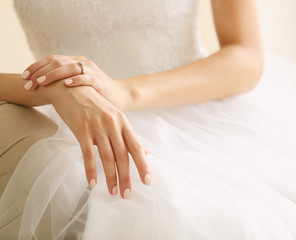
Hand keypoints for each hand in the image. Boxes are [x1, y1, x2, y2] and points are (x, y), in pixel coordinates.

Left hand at [21, 55, 131, 110]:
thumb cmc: (96, 92)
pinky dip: (76, 80)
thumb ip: (62, 81)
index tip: (23, 77)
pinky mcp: (100, 81)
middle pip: (57, 62)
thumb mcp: (76, 84)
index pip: (51, 59)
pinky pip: (87, 78)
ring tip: (41, 83)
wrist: (120, 95)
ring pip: (69, 68)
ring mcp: (92, 71)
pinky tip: (66, 84)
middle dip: (40, 73)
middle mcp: (82, 63)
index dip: (35, 67)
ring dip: (53, 75)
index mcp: (75, 62)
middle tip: (29, 83)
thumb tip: (39, 85)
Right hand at [49, 82, 150, 197]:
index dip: (142, 164)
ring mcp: (96, 126)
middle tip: (127, 194)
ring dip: (110, 177)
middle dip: (126, 177)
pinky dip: (90, 169)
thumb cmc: (94, 105)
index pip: (136, 147)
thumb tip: (145, 153)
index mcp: (123, 122)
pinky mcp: (81, 129)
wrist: (71, 88)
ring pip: (107, 156)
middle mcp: (112, 124)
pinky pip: (87, 153)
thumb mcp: (115, 117)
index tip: (147, 180)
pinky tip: (92, 182)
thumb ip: (128, 136)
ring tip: (113, 192)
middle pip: (122, 155)